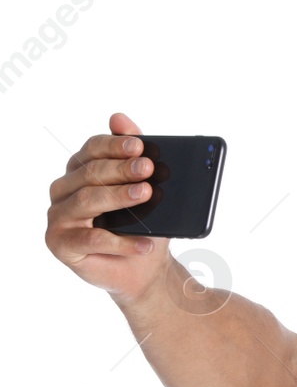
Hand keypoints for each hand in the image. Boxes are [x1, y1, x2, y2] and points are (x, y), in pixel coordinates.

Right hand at [46, 113, 173, 304]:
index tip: (140, 146)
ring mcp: (59, 217)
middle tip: (148, 168)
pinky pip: (91, 239)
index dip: (115, 146)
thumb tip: (119, 117)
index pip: (92, 150)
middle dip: (121, 169)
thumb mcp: (146, 188)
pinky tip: (145, 243)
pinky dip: (121, 242)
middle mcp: (64, 190)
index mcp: (81, 171)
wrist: (145, 269)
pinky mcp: (60, 243)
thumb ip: (132, 155)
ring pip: (87, 201)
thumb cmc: (143, 226)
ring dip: (118, 197)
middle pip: (90, 174)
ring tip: (146, 194)